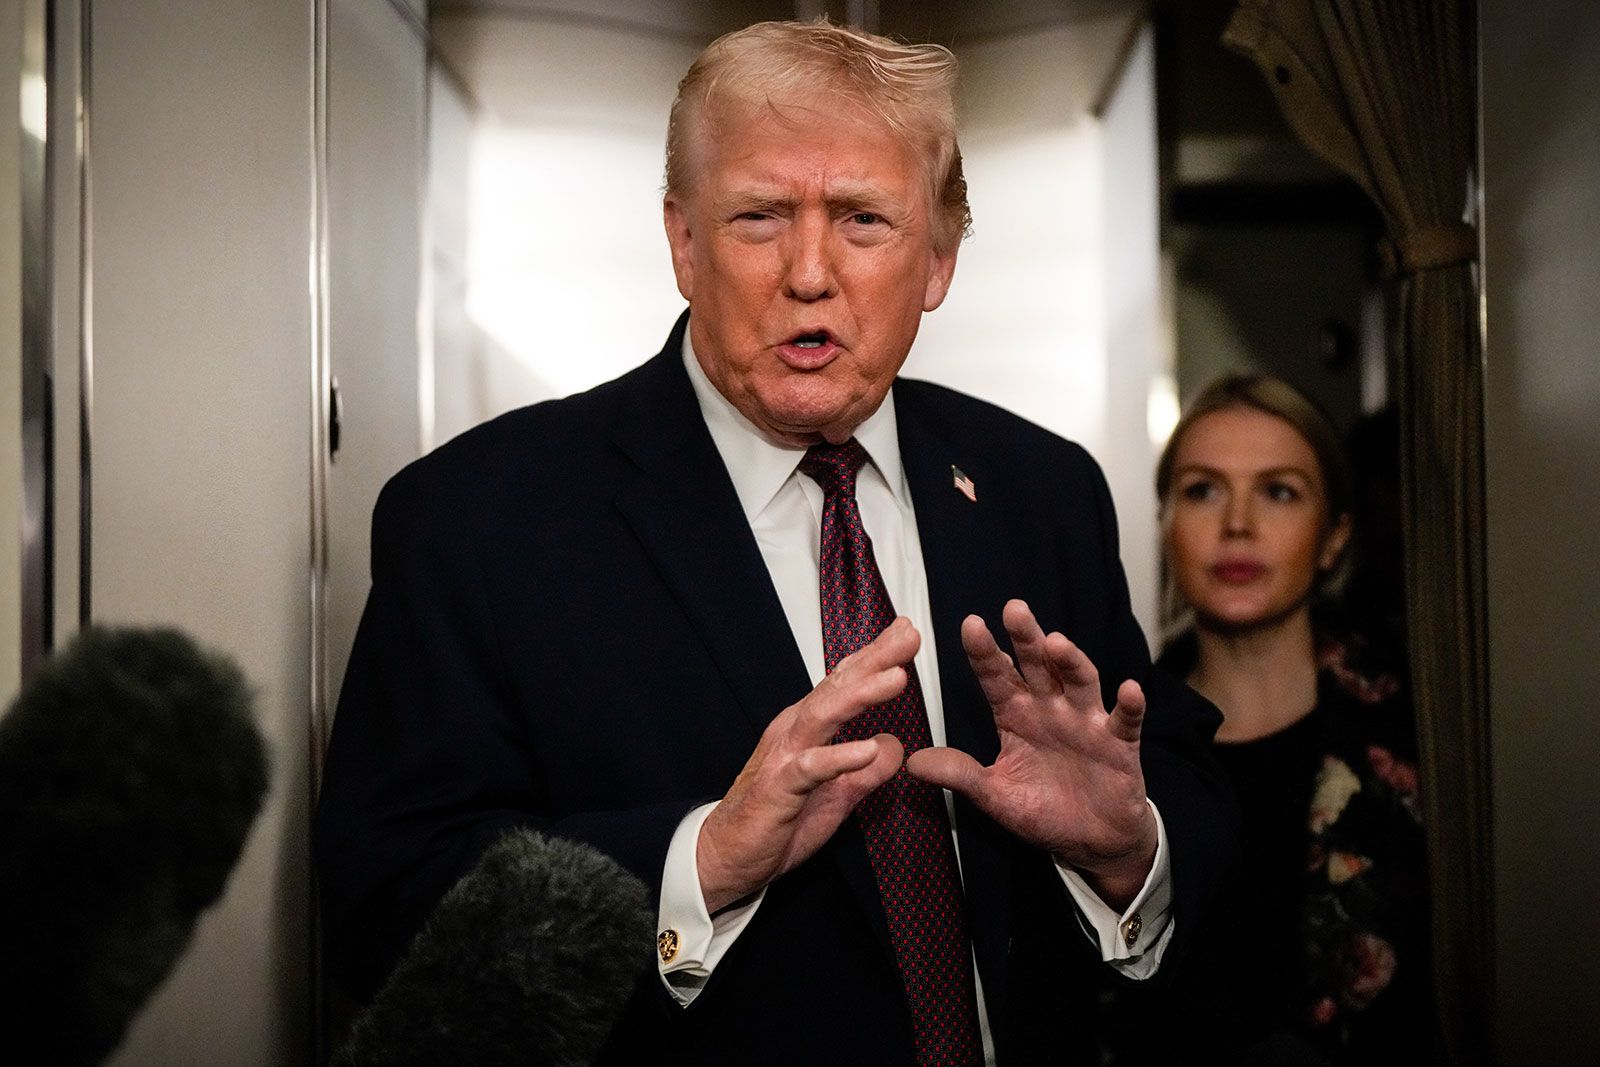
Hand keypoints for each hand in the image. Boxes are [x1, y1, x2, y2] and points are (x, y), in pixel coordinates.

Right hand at [696, 618, 914, 912]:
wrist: (726, 858)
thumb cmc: (777, 821)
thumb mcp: (837, 796)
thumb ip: (867, 771)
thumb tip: (895, 745)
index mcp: (808, 728)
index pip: (844, 684)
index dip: (875, 657)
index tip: (906, 631)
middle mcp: (794, 732)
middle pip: (837, 688)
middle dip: (874, 660)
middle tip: (909, 634)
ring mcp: (784, 757)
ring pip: (823, 715)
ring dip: (860, 695)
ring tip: (896, 678)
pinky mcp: (778, 788)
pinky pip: (811, 768)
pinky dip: (840, 757)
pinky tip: (868, 749)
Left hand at [905, 600, 1156, 908]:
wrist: (1092, 840)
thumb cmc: (1043, 809)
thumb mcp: (995, 796)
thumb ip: (960, 775)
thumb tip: (912, 762)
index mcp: (1016, 715)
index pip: (997, 676)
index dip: (985, 652)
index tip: (971, 624)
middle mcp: (1050, 709)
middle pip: (1037, 666)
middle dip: (1026, 638)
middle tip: (1014, 609)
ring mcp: (1087, 722)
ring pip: (1079, 682)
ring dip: (1071, 662)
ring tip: (1057, 644)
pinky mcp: (1120, 744)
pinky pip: (1126, 721)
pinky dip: (1130, 705)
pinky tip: (1128, 689)